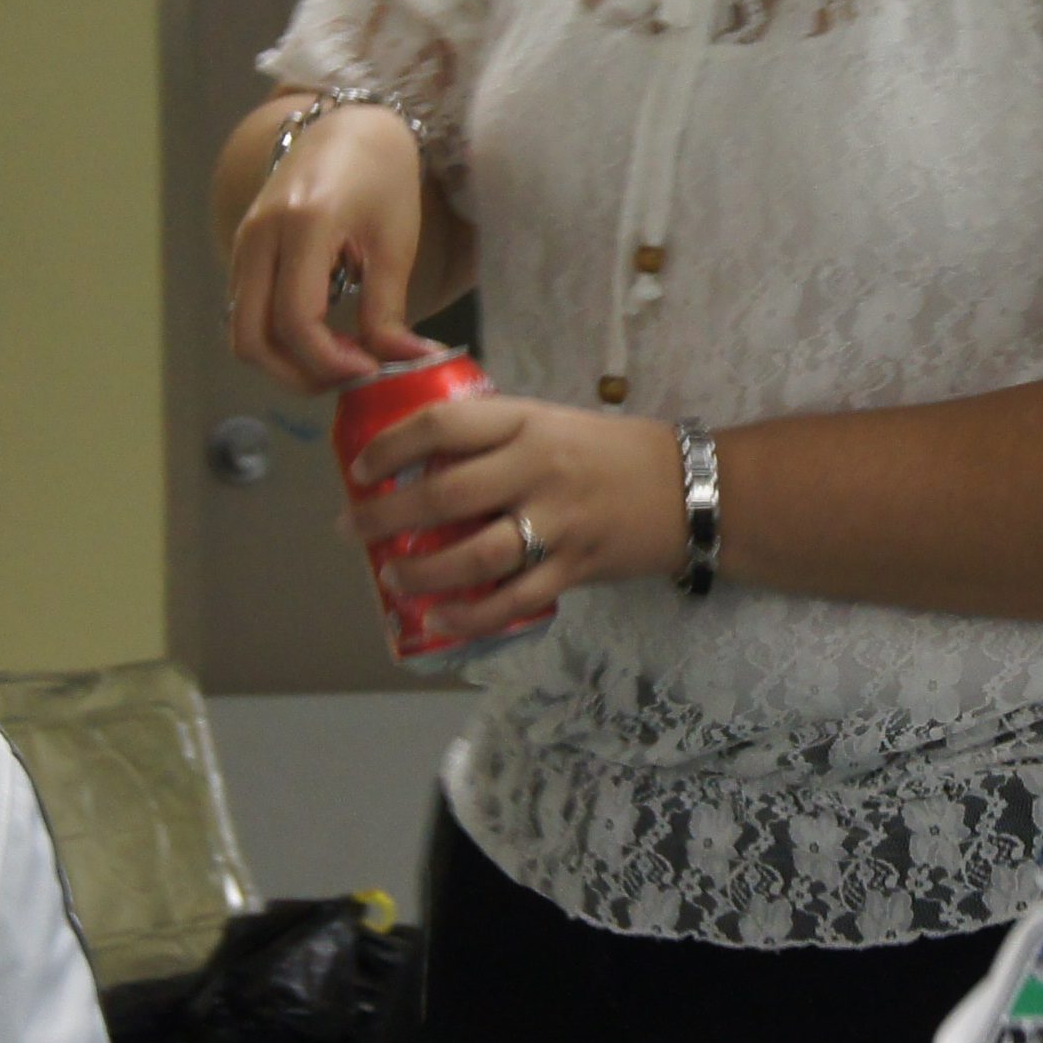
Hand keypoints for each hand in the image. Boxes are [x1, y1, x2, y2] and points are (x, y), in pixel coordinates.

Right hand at [226, 99, 437, 390]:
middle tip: (350, 376)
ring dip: (285, 362)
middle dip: (298, 374)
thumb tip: (404, 363)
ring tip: (339, 359)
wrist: (352, 127)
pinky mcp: (243, 250)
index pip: (295, 320)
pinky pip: (246, 311)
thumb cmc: (382, 177)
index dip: (329, 361)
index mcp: (302, 225)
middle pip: (251, 338)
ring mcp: (244, 242)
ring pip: (242, 330)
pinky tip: (323, 337)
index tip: (371, 370)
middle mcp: (260, 235)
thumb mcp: (394, 242)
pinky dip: (277, 338)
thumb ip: (389, 308)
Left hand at [348, 397, 684, 633]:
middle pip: (445, 494)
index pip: (444, 424)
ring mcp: (558, 522)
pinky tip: (438, 620)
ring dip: (421, 572)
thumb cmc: (608, 451)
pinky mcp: (576, 567)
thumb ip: (495, 439)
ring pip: (474, 556)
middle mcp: (538, 468)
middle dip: (386, 517)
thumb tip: (420, 460)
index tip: (360, 468)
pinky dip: (470, 616)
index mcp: (528, 422)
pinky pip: (513, 601)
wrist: (689, 487)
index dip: (391, 446)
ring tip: (391, 577)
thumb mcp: (551, 423)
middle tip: (352, 530)